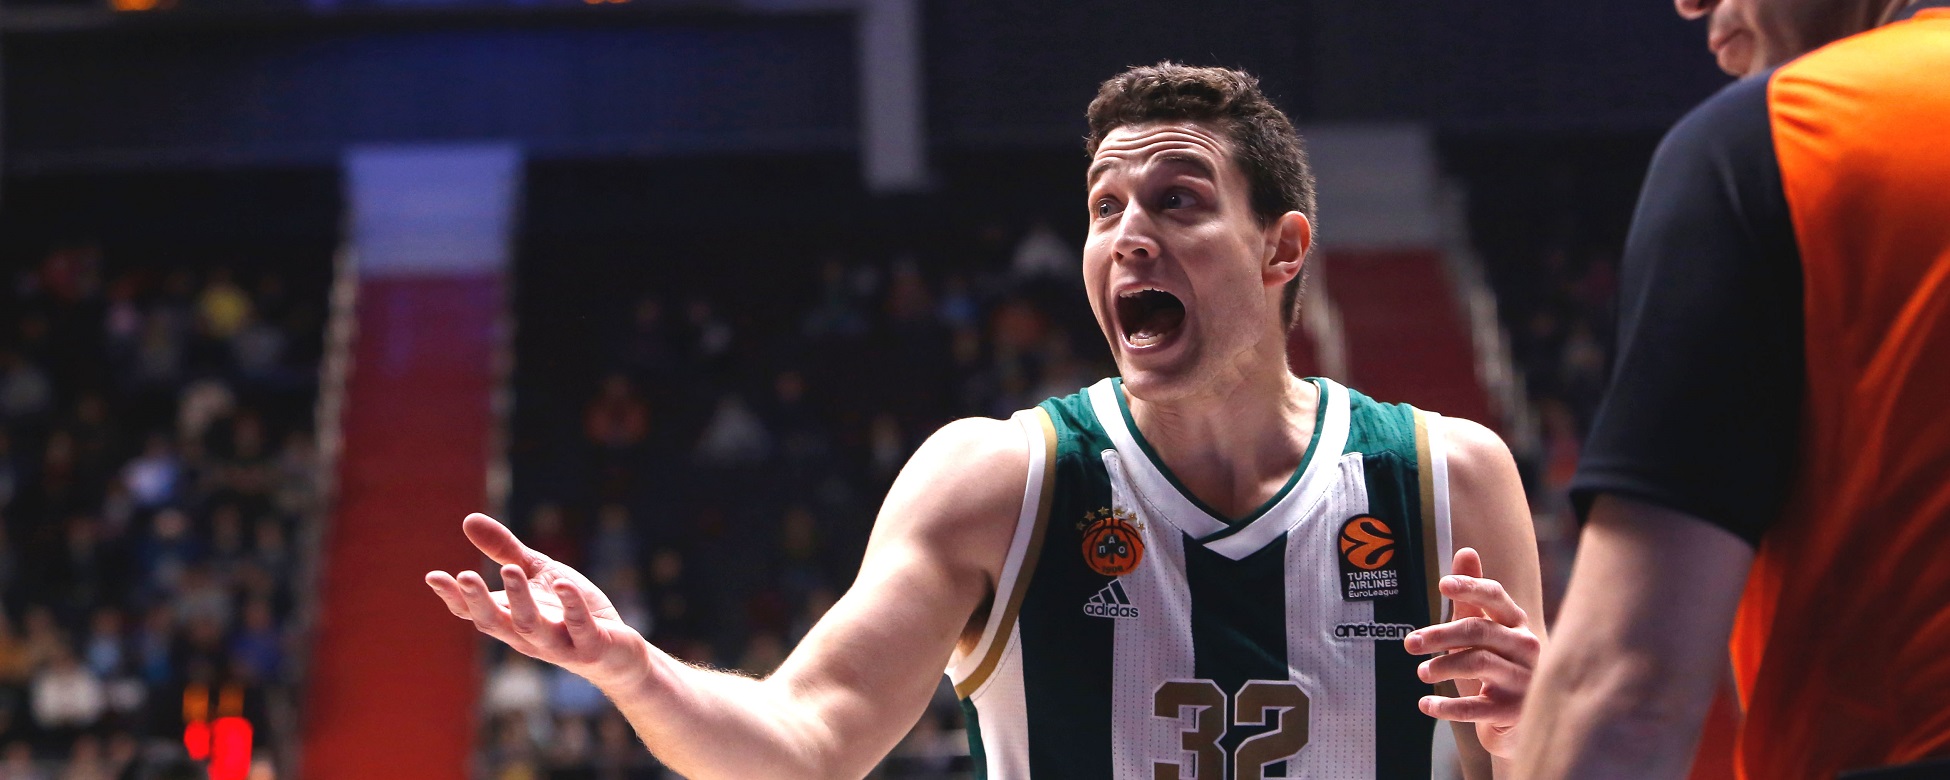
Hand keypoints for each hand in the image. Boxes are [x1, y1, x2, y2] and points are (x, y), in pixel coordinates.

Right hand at [426, 513, 652, 689]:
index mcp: (511, 619)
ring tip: (510, 570)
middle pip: (495, 623)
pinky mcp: (591, 646)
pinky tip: (563, 583)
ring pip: (532, 627)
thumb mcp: (537, 574)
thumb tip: (468, 519)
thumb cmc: (570, 611)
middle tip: (464, 576)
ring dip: (519, 600)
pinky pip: (579, 628)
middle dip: (479, 601)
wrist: (618, 652)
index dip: (454, 597)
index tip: (434, 576)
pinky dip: (571, 607)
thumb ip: (505, 551)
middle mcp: (528, 637)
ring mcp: (559, 644)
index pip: (475, 612)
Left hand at [1403, 546, 1540, 758]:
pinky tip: (1425, 705)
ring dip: (1442, 666)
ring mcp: (1522, 679)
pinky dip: (1447, 707)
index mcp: (1516, 622)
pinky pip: (1475, 707)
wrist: (1517, 718)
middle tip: (1409, 643)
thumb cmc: (1495, 664)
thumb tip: (1466, 550)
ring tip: (1421, 671)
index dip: (1470, 587)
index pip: (1495, 596)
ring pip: (1478, 663)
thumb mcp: (1482, 629)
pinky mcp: (1512, 710)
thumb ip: (1473, 596)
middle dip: (1440, 634)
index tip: (1442, 585)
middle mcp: (1525, 646)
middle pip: (1479, 630)